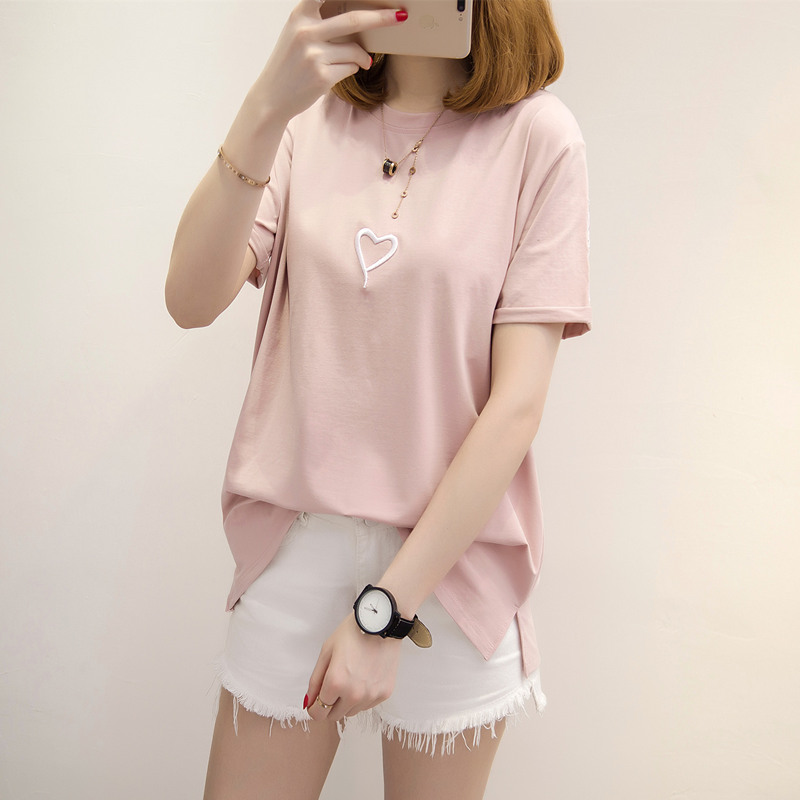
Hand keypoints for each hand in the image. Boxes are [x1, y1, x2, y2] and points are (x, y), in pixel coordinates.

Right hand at [250, 0, 407, 123]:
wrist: (272, 96)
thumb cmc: (291, 63)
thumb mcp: (298, 34)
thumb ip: (322, 22)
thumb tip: (362, 21)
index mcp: (300, 15)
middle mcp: (306, 32)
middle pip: (354, 20)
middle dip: (381, 18)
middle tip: (400, 16)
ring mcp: (314, 55)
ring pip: (355, 50)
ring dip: (362, 56)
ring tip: (360, 61)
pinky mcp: (322, 76)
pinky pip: (351, 68)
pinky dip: (353, 69)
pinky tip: (340, 72)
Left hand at [304, 612, 401, 722]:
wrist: (381, 623)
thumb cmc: (353, 632)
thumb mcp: (327, 651)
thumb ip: (315, 680)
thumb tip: (309, 702)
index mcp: (335, 683)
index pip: (318, 713)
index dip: (314, 707)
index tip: (315, 702)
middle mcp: (354, 694)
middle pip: (334, 716)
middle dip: (330, 705)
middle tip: (333, 687)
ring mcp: (371, 695)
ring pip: (351, 712)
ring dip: (347, 702)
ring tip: (351, 678)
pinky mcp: (384, 693)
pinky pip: (367, 705)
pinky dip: (362, 697)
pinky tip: (364, 677)